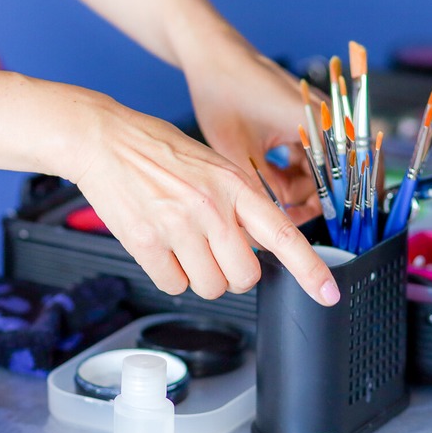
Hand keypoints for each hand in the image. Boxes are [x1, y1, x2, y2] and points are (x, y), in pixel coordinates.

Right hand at [69, 97, 338, 305]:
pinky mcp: (145, 243)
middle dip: (233, 274)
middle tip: (215, 251)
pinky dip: (170, 274)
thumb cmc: (155, 149)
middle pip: (244, 277)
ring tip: (183, 243)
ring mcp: (177, 227)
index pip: (283, 235)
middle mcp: (210, 208)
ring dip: (200, 276)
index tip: (327, 293)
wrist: (103, 139)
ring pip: (210, 287)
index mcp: (234, 184)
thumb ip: (238, 202)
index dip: (310, 270)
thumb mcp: (212, 165)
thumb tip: (257, 244)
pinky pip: (174, 285)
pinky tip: (160, 246)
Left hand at [182, 29, 324, 225]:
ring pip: (323, 165)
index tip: (313, 225)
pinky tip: (270, 181)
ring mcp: (317, 115)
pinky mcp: (304, 117)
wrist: (212, 55)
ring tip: (271, 199)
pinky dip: (295, 171)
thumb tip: (276, 223)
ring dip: (301, 186)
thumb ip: (263, 190)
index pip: (348, 176)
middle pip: (338, 173)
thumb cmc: (223, 91)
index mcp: (319, 123)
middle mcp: (327, 117)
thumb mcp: (238, 151)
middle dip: (313, 199)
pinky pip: (310, 153)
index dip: (333, 206)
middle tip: (286, 218)